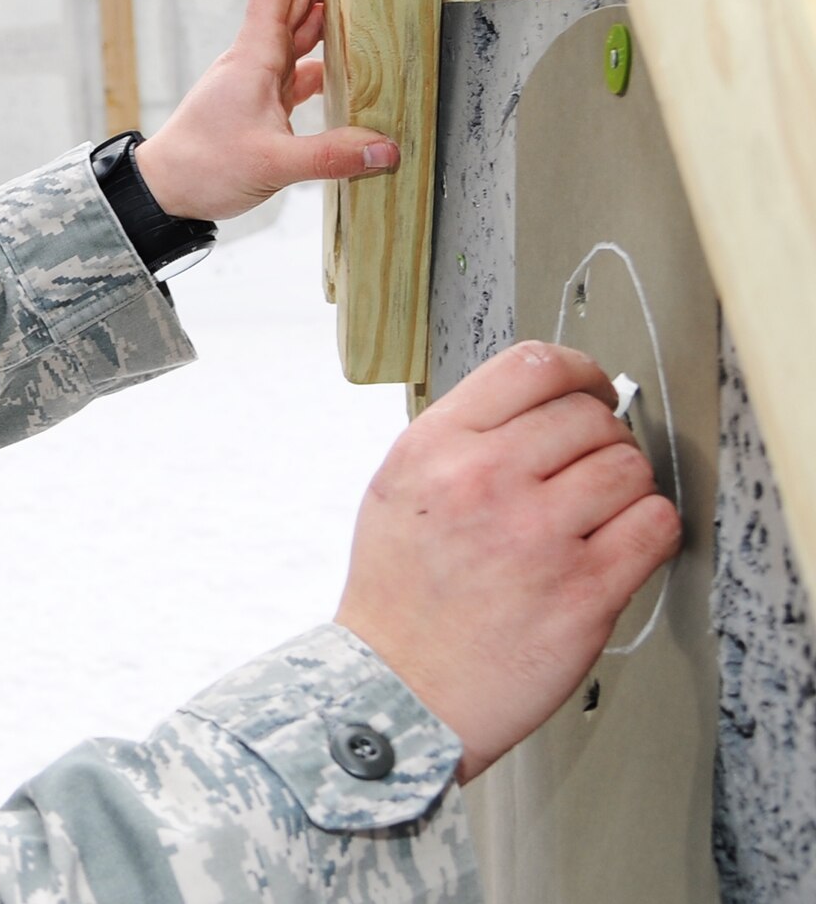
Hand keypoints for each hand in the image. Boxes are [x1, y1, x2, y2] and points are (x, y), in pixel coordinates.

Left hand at [132, 0, 397, 221]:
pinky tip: (356, 66)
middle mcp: (256, 58)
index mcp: (253, 55)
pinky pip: (302, 70)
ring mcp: (259, 80)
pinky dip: (327, 61)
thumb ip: (330, 157)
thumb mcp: (270, 165)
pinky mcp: (264, 105)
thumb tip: (388, 149)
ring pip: (300, 32)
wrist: (162, 193)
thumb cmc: (202, 169)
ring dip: (331, 10)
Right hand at [334, 341, 681, 782]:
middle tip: (590, 468)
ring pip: (630, 466)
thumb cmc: (400, 593)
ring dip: (626, 485)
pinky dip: (649, 528)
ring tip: (598, 513)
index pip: (533, 366)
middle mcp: (485, 479)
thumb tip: (543, 405)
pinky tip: (620, 543)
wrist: (398, 688)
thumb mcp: (400, 486)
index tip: (592, 390)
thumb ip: (462, 437)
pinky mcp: (584, 592)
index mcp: (436, 446)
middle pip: (590, 417)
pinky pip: (655, 526)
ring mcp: (537, 536)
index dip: (581, 371)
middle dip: (602, 438)